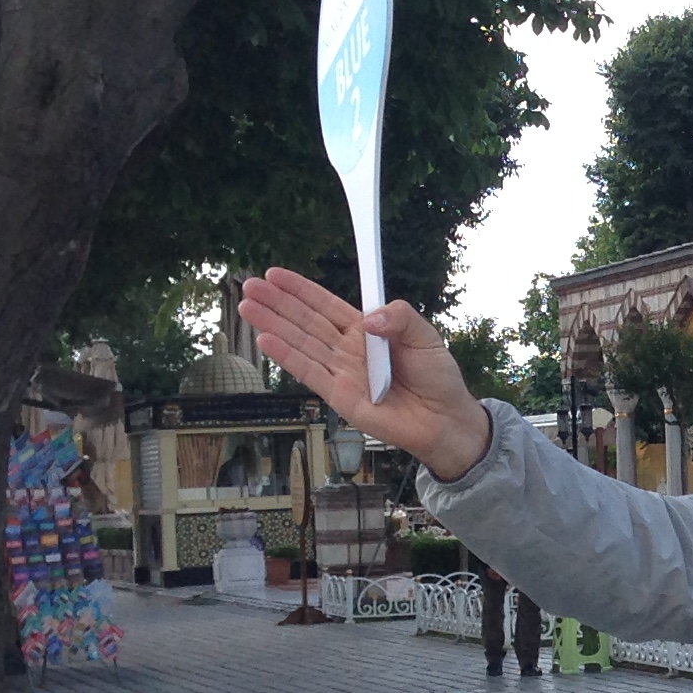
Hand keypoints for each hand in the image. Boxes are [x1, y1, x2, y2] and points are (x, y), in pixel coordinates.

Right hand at [239, 269, 493, 479]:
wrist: (445, 419)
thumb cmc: (437, 376)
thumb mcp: (424, 335)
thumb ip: (399, 317)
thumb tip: (368, 319)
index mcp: (366, 331)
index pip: (326, 305)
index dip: (301, 290)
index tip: (275, 274)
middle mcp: (348, 350)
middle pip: (306, 321)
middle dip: (277, 303)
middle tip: (250, 285)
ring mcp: (341, 372)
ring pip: (301, 343)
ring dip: (273, 324)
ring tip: (247, 306)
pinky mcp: (340, 396)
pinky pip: (309, 372)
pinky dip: (287, 356)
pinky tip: (265, 339)